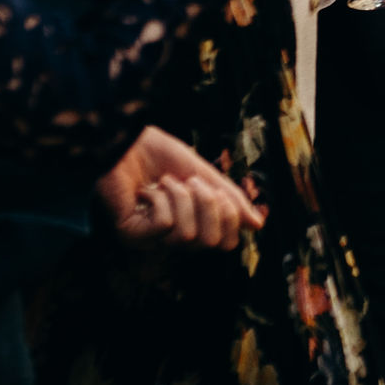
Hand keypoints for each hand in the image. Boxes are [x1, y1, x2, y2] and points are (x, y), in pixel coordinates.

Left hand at [96, 126, 262, 251]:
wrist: (126, 141)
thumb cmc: (159, 156)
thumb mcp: (204, 175)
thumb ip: (229, 199)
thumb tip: (257, 225)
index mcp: (191, 225)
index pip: (225, 242)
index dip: (229, 215)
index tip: (215, 189)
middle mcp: (172, 238)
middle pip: (211, 243)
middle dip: (208, 204)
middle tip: (190, 183)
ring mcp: (150, 239)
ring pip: (188, 235)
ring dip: (182, 198)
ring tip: (166, 182)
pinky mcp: (130, 235)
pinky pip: (165, 226)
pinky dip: (163, 199)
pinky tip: (147, 190)